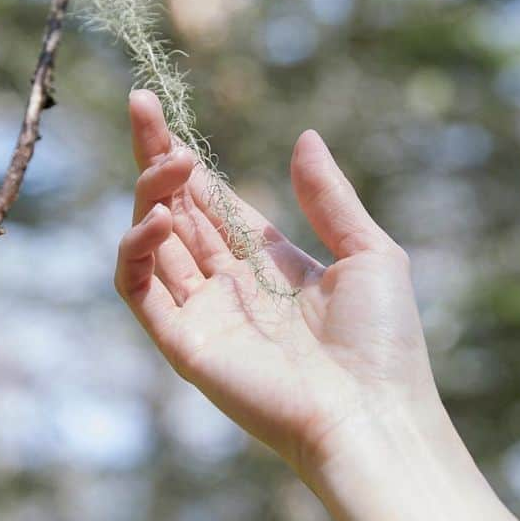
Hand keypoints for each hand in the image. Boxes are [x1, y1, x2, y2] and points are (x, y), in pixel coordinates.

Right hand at [113, 90, 441, 482]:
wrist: (374, 415)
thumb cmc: (383, 343)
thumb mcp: (369, 252)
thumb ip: (329, 197)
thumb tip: (305, 136)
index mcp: (268, 262)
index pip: (210, 199)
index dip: (184, 157)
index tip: (159, 107)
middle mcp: (229, 285)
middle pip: (175, 209)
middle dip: (154, 157)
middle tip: (140, 105)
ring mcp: (203, 314)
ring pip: (152, 242)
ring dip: (150, 194)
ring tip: (169, 162)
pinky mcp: (184, 344)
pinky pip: (140, 290)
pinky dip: (136, 251)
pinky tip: (158, 217)